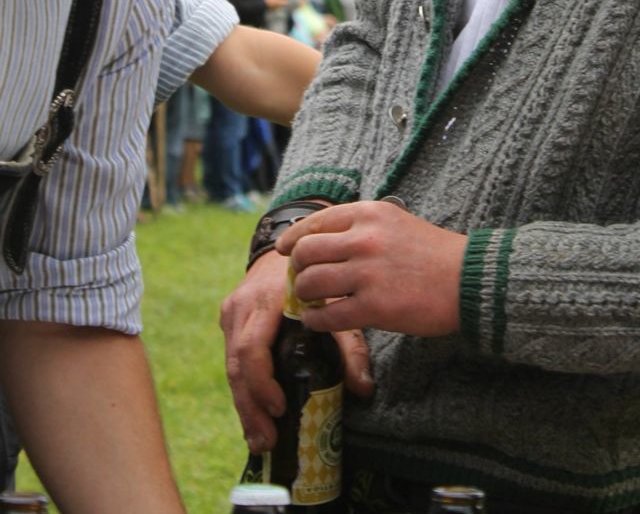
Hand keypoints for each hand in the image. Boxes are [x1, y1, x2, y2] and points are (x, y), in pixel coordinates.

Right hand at [220, 251, 373, 453]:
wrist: (288, 245)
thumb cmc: (315, 278)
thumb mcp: (336, 304)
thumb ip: (350, 346)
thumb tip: (365, 388)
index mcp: (269, 299)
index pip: (252, 346)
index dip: (262, 381)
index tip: (279, 407)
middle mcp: (243, 304)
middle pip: (237, 363)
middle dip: (250, 406)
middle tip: (267, 440)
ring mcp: (232, 311)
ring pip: (230, 365)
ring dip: (244, 405)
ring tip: (261, 439)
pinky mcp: (228, 318)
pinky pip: (231, 358)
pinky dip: (244, 389)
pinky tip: (254, 417)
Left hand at [276, 200, 466, 336]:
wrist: (469, 279)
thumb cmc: (435, 253)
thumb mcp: (396, 223)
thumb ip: (362, 226)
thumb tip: (326, 239)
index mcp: (369, 213)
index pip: (315, 222)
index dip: (293, 238)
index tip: (284, 250)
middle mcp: (364, 238)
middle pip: (306, 252)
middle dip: (296, 268)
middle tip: (300, 280)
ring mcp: (367, 272)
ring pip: (310, 282)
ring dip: (303, 295)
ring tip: (309, 301)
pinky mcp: (373, 306)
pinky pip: (327, 314)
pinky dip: (316, 319)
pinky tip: (318, 320)